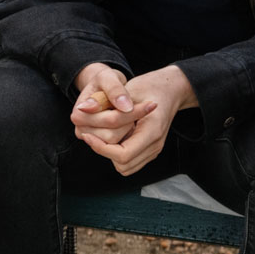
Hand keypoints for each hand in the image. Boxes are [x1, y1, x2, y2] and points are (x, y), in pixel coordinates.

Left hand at [78, 65, 197, 176]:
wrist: (171, 90)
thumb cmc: (150, 86)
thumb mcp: (127, 89)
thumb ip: (107, 101)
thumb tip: (83, 108)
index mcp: (152, 130)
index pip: (122, 155)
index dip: (101, 148)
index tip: (87, 135)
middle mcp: (155, 144)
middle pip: (122, 164)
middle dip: (104, 151)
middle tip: (94, 133)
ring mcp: (154, 150)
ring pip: (125, 167)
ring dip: (110, 154)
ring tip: (104, 134)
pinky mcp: (149, 151)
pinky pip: (130, 162)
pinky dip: (117, 154)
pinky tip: (113, 137)